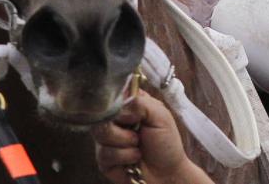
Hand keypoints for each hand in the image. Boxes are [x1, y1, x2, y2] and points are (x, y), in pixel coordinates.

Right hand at [93, 91, 211, 183]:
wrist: (167, 175)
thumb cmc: (166, 143)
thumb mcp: (160, 115)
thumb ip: (140, 103)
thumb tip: (120, 109)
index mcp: (129, 104)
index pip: (111, 93)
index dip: (116, 101)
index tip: (130, 113)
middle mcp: (116, 119)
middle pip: (102, 114)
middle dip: (122, 127)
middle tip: (137, 133)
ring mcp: (108, 139)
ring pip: (101, 133)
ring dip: (124, 143)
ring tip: (138, 147)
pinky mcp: (104, 159)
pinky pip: (104, 154)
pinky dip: (123, 157)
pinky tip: (133, 160)